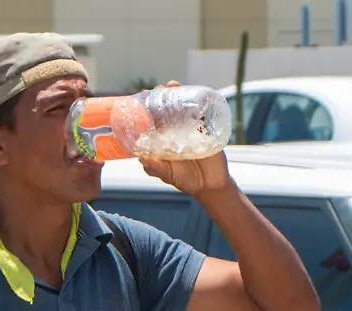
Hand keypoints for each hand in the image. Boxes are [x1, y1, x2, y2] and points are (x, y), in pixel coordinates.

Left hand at [138, 81, 234, 197]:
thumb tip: (142, 158)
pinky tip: (195, 94)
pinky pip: (203, 113)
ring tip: (173, 85)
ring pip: (184, 107)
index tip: (141, 97)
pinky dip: (199, 103)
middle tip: (158, 88)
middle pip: (167, 109)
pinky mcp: (207, 129)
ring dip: (179, 94)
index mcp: (163, 139)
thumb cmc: (185, 179)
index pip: (153, 120)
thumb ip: (155, 168)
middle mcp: (175, 131)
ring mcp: (191, 128)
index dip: (147, 109)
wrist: (210, 185)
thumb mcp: (167, 175)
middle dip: (162, 97)